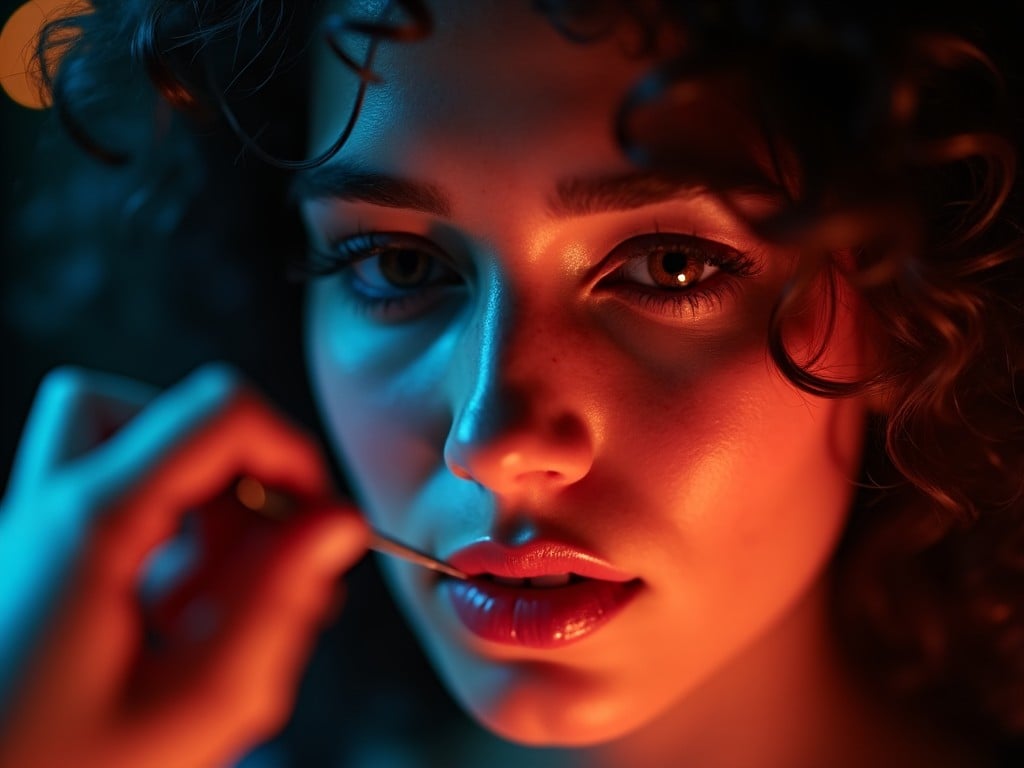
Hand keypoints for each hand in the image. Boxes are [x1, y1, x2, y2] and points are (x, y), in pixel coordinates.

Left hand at [0, 364, 368, 767]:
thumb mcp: (192, 707)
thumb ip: (277, 606)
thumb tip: (335, 525)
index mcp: (87, 525)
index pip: (219, 415)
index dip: (292, 455)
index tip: (319, 522)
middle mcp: (46, 508)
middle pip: (166, 416)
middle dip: (236, 481)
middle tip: (258, 564)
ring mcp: (30, 533)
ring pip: (136, 453)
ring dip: (200, 516)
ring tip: (204, 611)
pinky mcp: (35, 563)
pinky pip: (114, 507)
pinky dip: (164, 544)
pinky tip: (169, 624)